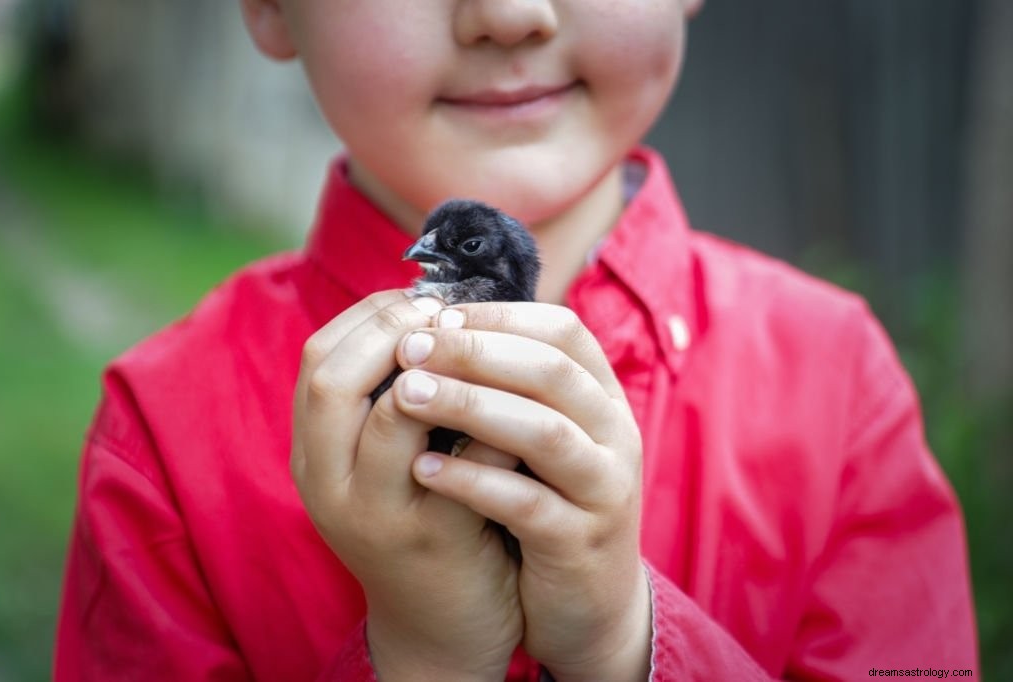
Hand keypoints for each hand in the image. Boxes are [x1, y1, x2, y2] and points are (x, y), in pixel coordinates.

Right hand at [291, 290, 522, 680]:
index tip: (421, 299)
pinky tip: (520, 399)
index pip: (318, 358)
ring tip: (479, 349)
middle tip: (447, 316)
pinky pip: (464, 457)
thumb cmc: (422, 520)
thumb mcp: (383, 464)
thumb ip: (391, 399)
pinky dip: (492, 417)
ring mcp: (377, 514)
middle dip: (395, 331)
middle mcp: (329, 485)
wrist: (441, 625)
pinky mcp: (434, 535)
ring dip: (446, 366)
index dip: (371, 317)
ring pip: (395, 412)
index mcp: (314, 457)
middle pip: (334, 379)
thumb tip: (437, 311)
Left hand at [393, 302, 651, 680]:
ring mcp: (604, 489)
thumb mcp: (543, 436)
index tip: (434, 316)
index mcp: (603, 397)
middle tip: (409, 348)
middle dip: (474, 352)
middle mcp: (614, 434)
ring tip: (408, 395)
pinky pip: (526, 504)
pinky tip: (422, 469)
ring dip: (470, 406)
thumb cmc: (550, 502)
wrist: (590, 603)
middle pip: (551, 370)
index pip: (562, 330)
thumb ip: (512, 386)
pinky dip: (473, 481)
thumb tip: (439, 324)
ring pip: (543, 432)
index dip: (497, 316)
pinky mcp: (580, 543)